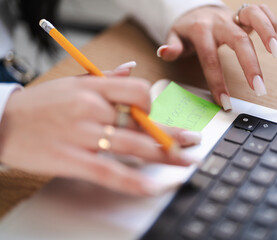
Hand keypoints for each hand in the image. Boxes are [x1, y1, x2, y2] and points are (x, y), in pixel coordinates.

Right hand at [0, 67, 200, 195]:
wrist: (2, 122)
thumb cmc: (41, 104)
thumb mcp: (72, 82)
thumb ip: (106, 77)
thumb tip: (132, 68)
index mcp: (93, 88)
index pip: (137, 90)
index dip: (152, 104)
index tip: (156, 116)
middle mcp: (91, 108)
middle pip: (141, 121)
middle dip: (171, 134)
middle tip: (192, 143)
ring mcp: (83, 135)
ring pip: (132, 146)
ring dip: (163, 157)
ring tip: (184, 164)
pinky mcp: (73, 159)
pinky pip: (109, 171)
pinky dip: (133, 181)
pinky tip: (152, 187)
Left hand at [157, 4, 276, 109]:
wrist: (196, 9)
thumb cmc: (187, 30)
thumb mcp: (174, 38)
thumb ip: (172, 46)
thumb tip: (164, 53)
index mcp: (200, 31)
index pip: (210, 59)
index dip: (218, 82)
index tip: (225, 102)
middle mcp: (219, 22)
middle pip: (238, 40)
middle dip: (251, 65)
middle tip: (259, 88)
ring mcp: (233, 15)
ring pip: (254, 16)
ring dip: (268, 33)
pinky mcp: (243, 12)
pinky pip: (261, 10)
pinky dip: (271, 22)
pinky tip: (274, 41)